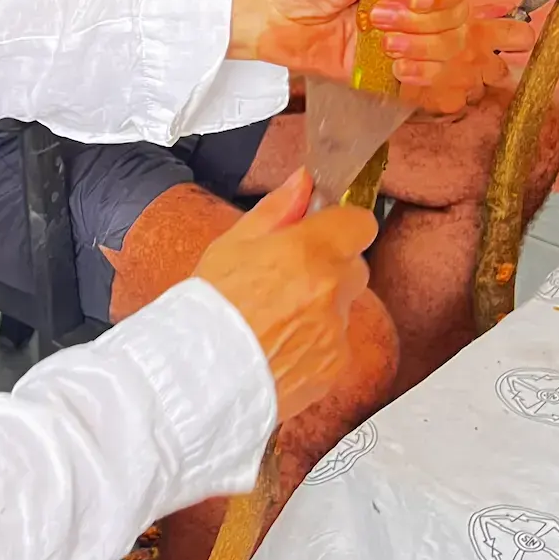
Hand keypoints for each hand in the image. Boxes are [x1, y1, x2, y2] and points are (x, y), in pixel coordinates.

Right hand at [194, 170, 374, 425]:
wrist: (199, 377)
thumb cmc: (208, 309)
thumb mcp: (231, 244)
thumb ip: (276, 210)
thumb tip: (302, 182)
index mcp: (309, 252)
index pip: (360, 223)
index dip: (342, 224)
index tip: (323, 230)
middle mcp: (331, 291)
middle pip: (354, 266)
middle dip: (329, 267)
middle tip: (286, 278)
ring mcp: (336, 332)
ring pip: (341, 308)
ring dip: (319, 308)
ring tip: (273, 319)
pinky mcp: (333, 367)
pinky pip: (334, 345)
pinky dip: (313, 344)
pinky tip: (277, 345)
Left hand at [227, 0, 535, 112]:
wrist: (261, 17)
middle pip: (458, 15)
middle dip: (423, 23)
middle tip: (377, 16)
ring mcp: (402, 34)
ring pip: (448, 47)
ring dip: (421, 48)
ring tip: (382, 43)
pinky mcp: (388, 65)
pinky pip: (428, 75)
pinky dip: (420, 74)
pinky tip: (395, 65)